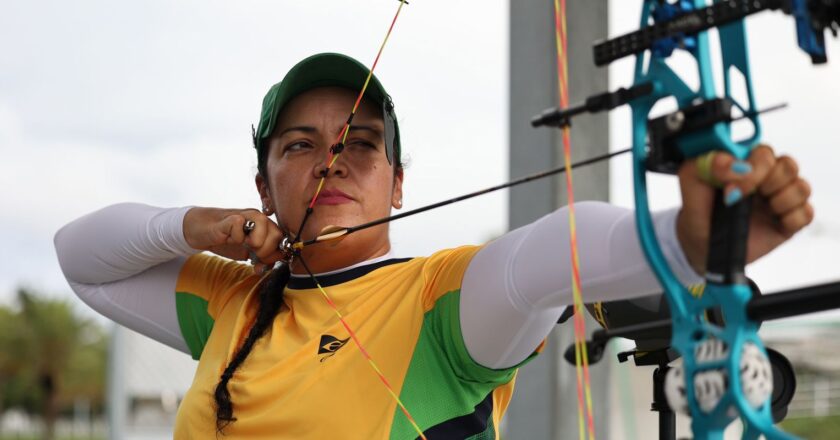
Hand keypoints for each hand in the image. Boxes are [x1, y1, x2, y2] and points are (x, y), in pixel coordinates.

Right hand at [183, 207, 286, 272]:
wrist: (202, 232)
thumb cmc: (225, 240)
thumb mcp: (246, 253)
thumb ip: (259, 260)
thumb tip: (265, 268)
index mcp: (265, 227)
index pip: (282, 239)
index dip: (275, 255)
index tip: (263, 263)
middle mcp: (258, 218)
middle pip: (277, 233)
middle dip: (267, 251)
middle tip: (254, 255)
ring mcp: (245, 215)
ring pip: (263, 222)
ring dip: (256, 242)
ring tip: (244, 245)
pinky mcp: (230, 217)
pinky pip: (239, 225)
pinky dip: (235, 237)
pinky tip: (229, 238)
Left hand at [676, 145, 813, 273]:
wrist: (700, 241)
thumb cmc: (698, 206)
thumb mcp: (692, 178)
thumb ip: (710, 163)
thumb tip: (740, 167)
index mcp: (748, 162)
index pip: (765, 152)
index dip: (753, 169)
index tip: (731, 188)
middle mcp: (769, 177)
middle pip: (789, 165)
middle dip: (766, 183)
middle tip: (742, 198)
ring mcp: (781, 198)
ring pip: (802, 187)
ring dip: (779, 200)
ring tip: (759, 211)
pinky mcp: (790, 221)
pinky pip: (806, 213)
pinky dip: (790, 218)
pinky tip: (772, 222)